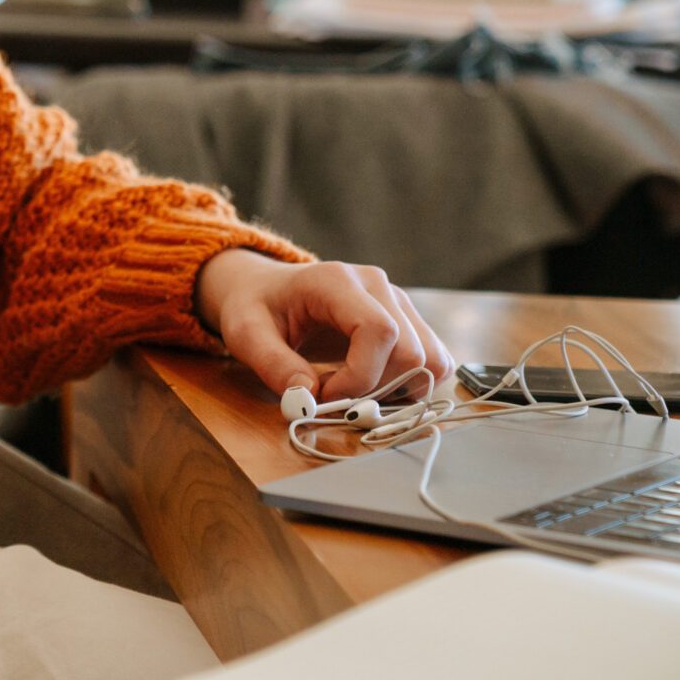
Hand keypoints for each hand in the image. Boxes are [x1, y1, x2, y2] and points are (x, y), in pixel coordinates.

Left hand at [194, 249, 455, 404]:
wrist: (266, 290)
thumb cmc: (255, 307)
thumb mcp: (245, 333)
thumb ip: (271, 364)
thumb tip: (307, 398)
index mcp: (337, 281)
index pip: (378, 330)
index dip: (360, 376)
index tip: (325, 396)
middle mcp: (378, 286)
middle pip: (412, 351)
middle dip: (376, 389)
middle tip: (334, 398)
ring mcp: (399, 303)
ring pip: (432, 361)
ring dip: (399, 391)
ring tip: (354, 391)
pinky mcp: (409, 323)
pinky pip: (434, 363)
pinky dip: (411, 387)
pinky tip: (372, 387)